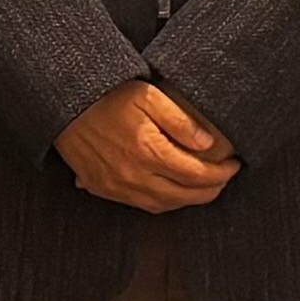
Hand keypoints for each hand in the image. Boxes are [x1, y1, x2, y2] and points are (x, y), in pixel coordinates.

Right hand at [56, 77, 240, 211]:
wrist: (65, 103)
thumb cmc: (108, 95)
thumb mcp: (149, 96)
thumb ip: (181, 121)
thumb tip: (208, 145)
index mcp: (149, 151)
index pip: (197, 175)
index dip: (221, 173)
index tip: (234, 165)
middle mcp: (134, 176)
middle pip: (184, 195)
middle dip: (211, 190)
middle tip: (224, 178)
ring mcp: (117, 186)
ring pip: (164, 205)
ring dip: (188, 200)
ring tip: (204, 187)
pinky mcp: (103, 189)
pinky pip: (141, 205)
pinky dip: (164, 202)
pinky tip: (173, 191)